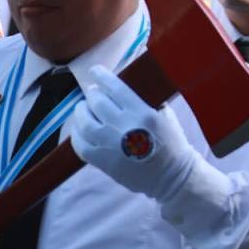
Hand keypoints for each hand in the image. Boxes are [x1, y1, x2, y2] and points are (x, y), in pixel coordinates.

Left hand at [70, 66, 198, 202]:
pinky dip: (76, 133)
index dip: (101, 76)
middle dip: (92, 94)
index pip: (115, 88)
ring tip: (83, 109)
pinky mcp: (102, 161)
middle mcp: (124, 127)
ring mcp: (110, 145)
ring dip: (80, 111)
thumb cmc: (170, 144)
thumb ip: (145, 100)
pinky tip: (80, 129)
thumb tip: (123, 85)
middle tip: (93, 94)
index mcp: (143, 114)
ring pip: (84, 121)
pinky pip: (79, 144)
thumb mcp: (164, 116)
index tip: (95, 71)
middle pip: (96, 102)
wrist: (172, 177)